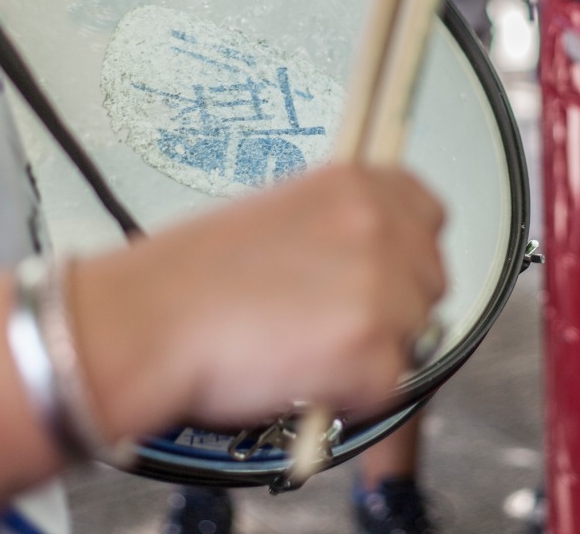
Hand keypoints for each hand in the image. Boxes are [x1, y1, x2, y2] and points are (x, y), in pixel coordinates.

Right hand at [68, 163, 446, 437]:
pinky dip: (350, 397)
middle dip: (394, 307)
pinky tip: (297, 376)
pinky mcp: (376, 354)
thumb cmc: (191, 274)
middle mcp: (382, 227)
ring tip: (302, 350)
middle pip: (429, 280)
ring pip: (414, 337)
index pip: (428, 211)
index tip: (384, 271)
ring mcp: (385, 290)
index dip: (406, 248)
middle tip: (332, 325)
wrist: (150, 320)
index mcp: (357, 184)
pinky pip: (388, 389)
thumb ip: (337, 228)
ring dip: (371, 353)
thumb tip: (370, 263)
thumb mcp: (278, 214)